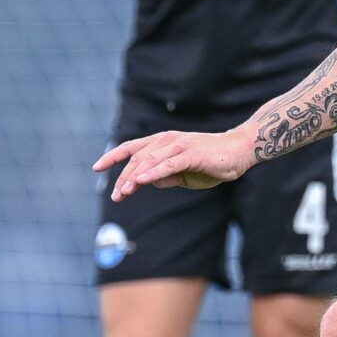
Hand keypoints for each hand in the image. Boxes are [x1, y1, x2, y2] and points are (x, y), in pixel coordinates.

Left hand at [95, 127, 255, 198]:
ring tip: (123, 193)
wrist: (238, 152)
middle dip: (123, 177)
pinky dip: (152, 173)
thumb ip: (166, 177)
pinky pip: (167, 164)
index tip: (97, 168)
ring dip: (133, 178)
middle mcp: (167, 140)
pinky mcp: (190, 154)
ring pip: (148, 161)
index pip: (132, 148)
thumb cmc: (212, 162)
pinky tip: (141, 182)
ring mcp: (178, 145)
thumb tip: (148, 182)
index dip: (113, 157)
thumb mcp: (183, 174)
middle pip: (137, 158)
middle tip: (116, 196)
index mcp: (163, 142)